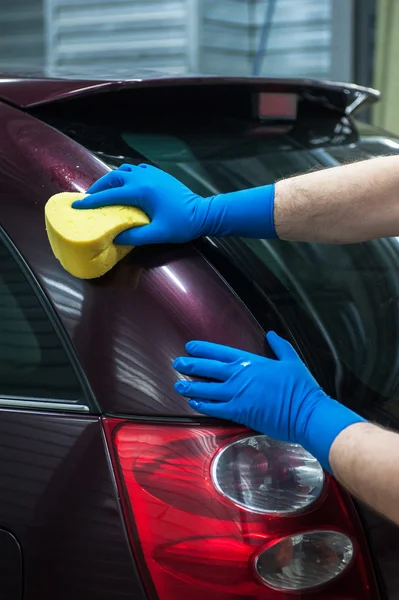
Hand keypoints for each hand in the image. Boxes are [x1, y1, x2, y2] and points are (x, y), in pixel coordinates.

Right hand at [73, 163, 276, 245]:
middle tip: (89, 199)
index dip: (92, 202)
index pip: (110, 196)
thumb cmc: (182, 225)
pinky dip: (125, 176)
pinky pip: (136, 170)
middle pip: (113, 178)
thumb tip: (115, 237)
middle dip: (98, 187)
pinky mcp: (159, 175)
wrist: (204, 213)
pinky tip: (124, 185)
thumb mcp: (158, 234)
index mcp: (141, 192)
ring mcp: (152, 174)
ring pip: (124, 171)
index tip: (77, 206)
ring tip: (104, 192)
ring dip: (111, 180)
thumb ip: (135, 236)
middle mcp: (144, 178)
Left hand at [173, 331, 364, 471]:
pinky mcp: (239, 412)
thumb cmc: (301, 387)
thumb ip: (279, 346)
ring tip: (178, 386)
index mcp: (251, 362)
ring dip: (191, 387)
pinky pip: (215, 408)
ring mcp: (238, 395)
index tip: (190, 347)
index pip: (220, 352)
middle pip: (208, 369)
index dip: (203, 349)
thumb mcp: (291, 360)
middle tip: (177, 363)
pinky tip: (194, 404)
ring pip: (207, 390)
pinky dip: (203, 405)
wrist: (306, 412)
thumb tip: (271, 334)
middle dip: (190, 365)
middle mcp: (240, 376)